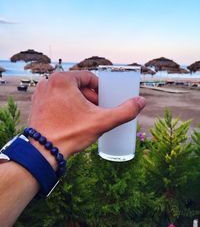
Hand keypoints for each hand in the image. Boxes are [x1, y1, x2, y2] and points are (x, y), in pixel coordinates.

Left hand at [29, 71, 144, 160]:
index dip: (100, 89)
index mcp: (63, 79)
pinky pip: (56, 99)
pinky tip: (72, 119)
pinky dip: (66, 105)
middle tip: (97, 111)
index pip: (89, 78)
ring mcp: (41, 93)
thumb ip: (124, 111)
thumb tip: (141, 102)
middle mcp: (49, 82)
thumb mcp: (102, 121)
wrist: (43, 153)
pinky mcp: (37, 104)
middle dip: (90, 97)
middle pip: (77, 85)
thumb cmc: (70, 133)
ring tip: (86, 117)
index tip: (104, 100)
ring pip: (67, 92)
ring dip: (79, 102)